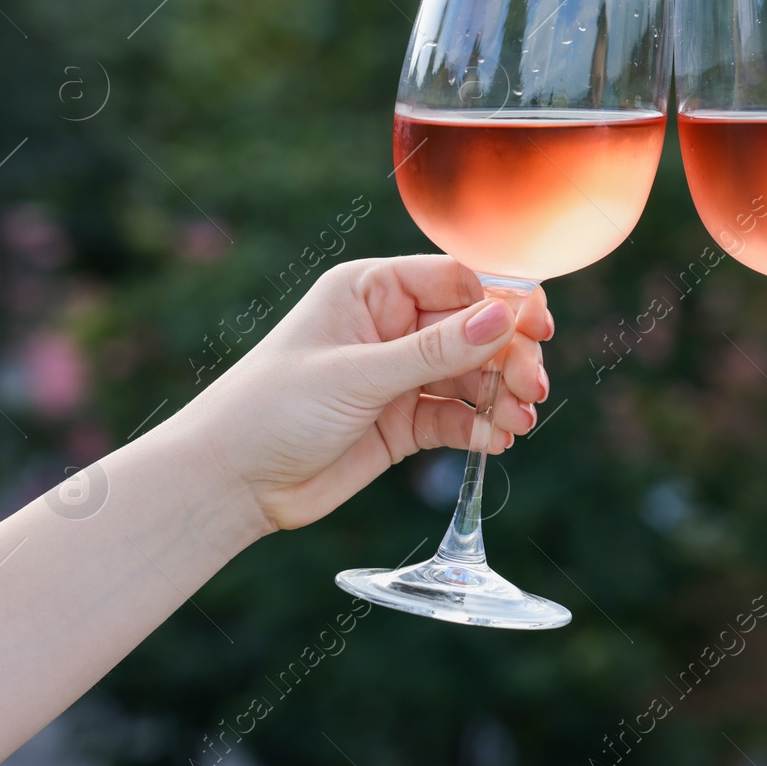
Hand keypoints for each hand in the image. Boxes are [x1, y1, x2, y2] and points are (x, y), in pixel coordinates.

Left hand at [165, 256, 551, 534]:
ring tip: (521, 421)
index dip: (501, 302)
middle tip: (531, 387)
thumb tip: (504, 318)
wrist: (230, 484)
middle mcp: (390, 327)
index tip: (536, 329)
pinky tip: (500, 440)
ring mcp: (397, 375)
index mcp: (371, 291)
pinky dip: (481, 426)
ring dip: (501, 396)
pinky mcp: (402, 421)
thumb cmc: (272, 410)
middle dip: (507, 356)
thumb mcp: (358, 374)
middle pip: (473, 330)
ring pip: (471, 375)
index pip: (456, 281)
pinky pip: (456, 416)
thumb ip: (435, 350)